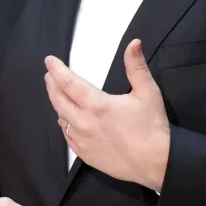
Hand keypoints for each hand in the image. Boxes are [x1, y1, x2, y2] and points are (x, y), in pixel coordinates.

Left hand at [45, 39, 170, 192]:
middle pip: (58, 100)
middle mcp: (84, 123)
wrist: (156, 163)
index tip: (49, 61)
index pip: (68, 83)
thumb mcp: (148, 92)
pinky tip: (66, 120)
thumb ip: (136, 66)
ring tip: (58, 95)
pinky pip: (67, 137)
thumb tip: (133, 43)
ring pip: (61, 119)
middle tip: (49, 75)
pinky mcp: (85, 155)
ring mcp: (83, 141)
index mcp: (97, 105)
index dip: (56, 70)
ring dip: (58, 104)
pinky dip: (65, 125)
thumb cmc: (152, 127)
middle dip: (52, 85)